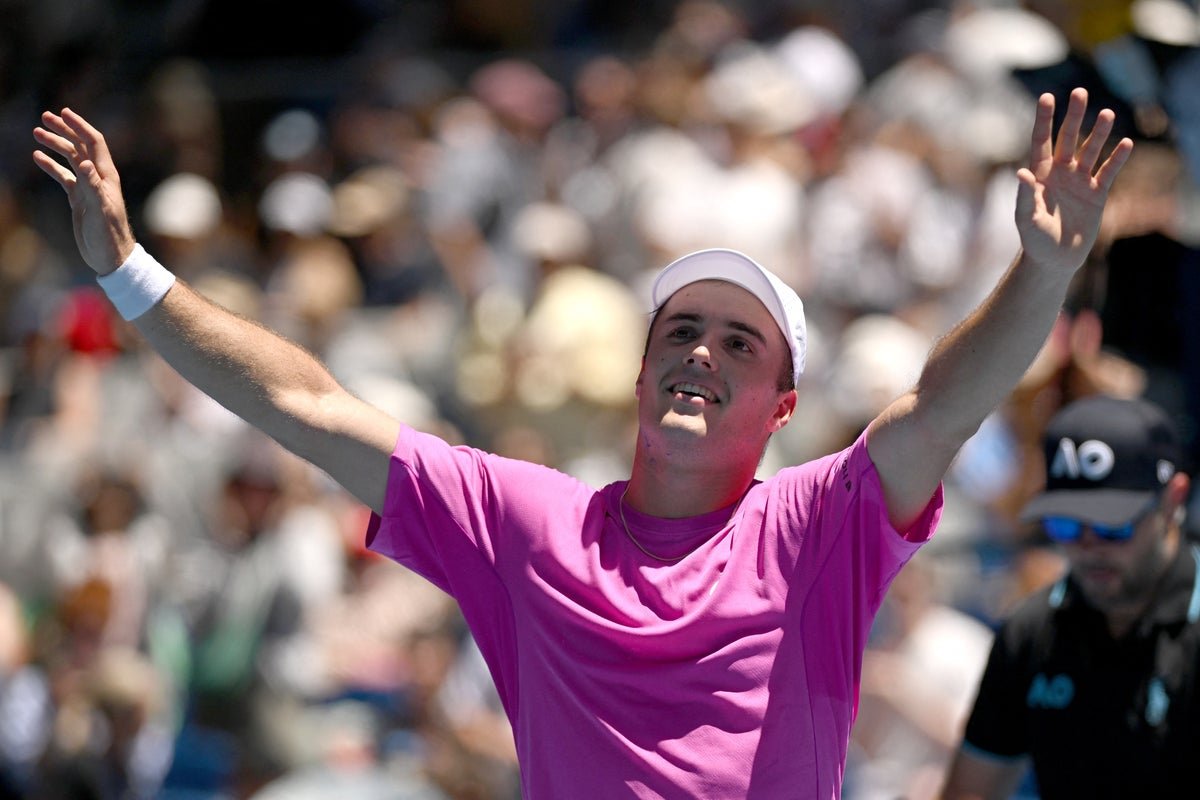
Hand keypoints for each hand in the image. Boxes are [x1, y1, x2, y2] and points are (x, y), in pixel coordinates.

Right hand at [33, 108, 136, 275]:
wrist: (111, 257)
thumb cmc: (109, 236)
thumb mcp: (101, 211)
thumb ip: (93, 187)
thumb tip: (85, 163)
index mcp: (106, 177)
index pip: (94, 143)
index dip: (80, 126)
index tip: (63, 112)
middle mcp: (98, 178)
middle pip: (80, 147)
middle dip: (64, 130)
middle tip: (44, 117)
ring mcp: (87, 188)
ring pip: (70, 160)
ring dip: (55, 145)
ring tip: (36, 133)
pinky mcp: (79, 199)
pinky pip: (64, 177)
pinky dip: (52, 166)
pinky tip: (37, 158)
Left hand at [1016, 87, 1132, 272]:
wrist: (1055, 259)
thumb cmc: (1034, 240)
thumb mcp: (1025, 219)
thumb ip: (1023, 196)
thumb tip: (1020, 172)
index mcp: (1039, 175)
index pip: (1041, 141)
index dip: (1044, 120)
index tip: (1047, 97)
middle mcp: (1059, 173)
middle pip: (1067, 139)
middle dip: (1074, 116)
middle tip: (1080, 93)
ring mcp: (1079, 181)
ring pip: (1090, 151)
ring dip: (1098, 133)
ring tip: (1107, 113)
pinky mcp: (1097, 193)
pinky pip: (1108, 172)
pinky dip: (1117, 159)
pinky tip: (1126, 143)